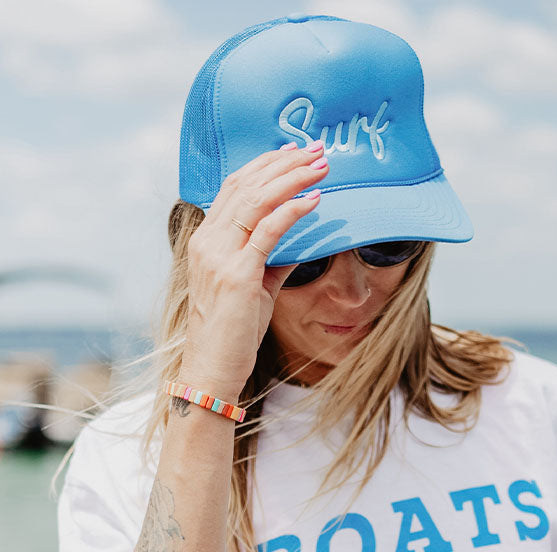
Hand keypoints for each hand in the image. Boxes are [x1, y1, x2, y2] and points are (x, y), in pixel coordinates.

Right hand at [180, 142, 329, 398]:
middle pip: (246, 185)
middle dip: (284, 163)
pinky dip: (292, 210)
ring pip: (256, 200)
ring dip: (292, 177)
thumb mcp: (255, 289)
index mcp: (207, 240)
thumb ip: (271, 261)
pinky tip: (314, 200)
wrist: (213, 368)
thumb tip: (300, 242)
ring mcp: (219, 255)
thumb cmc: (233, 333)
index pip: (234, 188)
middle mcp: (208, 241)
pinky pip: (268, 231)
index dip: (264, 166)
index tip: (293, 152)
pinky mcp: (237, 274)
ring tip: (321, 166)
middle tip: (316, 149)